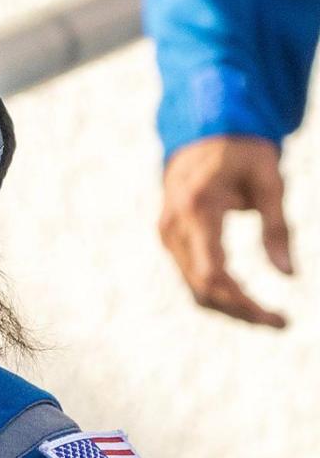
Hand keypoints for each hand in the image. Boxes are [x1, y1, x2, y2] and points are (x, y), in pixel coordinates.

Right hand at [160, 133, 293, 327]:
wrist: (202, 135)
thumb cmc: (242, 154)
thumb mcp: (270, 182)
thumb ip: (278, 228)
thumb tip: (289, 276)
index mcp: (198, 209)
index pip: (214, 273)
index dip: (245, 303)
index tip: (280, 318)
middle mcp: (174, 228)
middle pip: (203, 289)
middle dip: (242, 311)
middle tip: (282, 323)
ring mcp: (167, 236)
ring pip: (195, 289)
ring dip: (231, 307)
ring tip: (269, 316)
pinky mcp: (171, 241)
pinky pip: (192, 278)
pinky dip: (219, 294)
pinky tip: (247, 297)